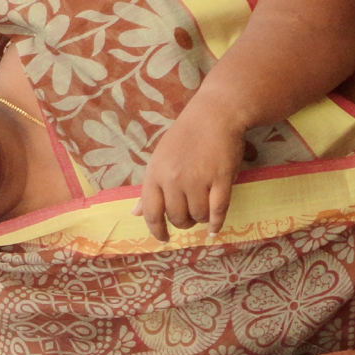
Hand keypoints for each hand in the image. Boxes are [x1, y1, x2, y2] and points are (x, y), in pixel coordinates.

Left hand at [133, 97, 246, 242]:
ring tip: (203, 213)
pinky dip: (216, 223)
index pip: (151, 212)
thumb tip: (135, 213)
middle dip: (182, 223)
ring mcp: (197, 180)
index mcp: (155, 174)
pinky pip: (218, 211)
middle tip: (188, 219)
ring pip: (197, 215)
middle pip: (176, 216)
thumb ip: (150, 188)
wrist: (214, 115)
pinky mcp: (220, 179)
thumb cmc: (185, 136)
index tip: (163, 238)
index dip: (156, 230)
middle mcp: (173, 179)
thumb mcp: (159, 158)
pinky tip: (214, 228)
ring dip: (200, 219)